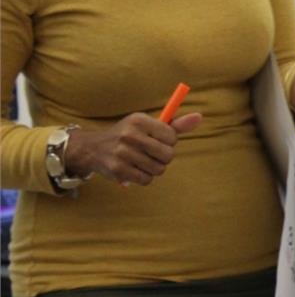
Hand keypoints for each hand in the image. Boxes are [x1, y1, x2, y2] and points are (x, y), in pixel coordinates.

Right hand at [65, 111, 202, 186]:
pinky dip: (145, 177)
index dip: (169, 142)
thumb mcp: (149, 125)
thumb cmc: (130, 135)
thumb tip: (199, 117)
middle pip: (168, 155)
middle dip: (164, 157)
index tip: (158, 141)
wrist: (93, 148)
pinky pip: (146, 180)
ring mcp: (122, 153)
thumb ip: (175, 125)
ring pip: (158, 169)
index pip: (172, 137)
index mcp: (140, 120)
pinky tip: (135, 169)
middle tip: (153, 154)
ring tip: (143, 161)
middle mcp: (130, 135)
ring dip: (154, 168)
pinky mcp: (118, 169)